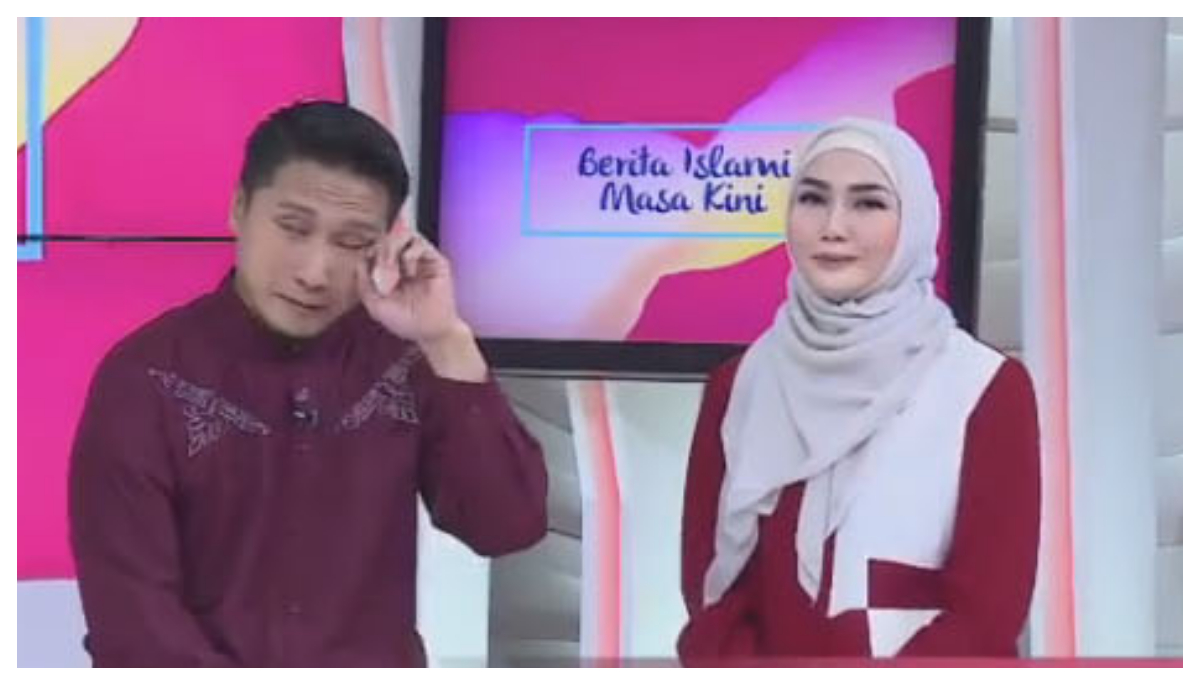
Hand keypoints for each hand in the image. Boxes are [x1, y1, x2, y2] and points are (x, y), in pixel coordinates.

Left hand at [357, 221, 486, 381]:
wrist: (429, 331)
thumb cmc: (404, 321)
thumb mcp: (374, 303)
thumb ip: (363, 282)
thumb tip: (361, 258)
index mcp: (390, 270)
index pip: (377, 248)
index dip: (370, 253)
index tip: (369, 269)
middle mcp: (405, 262)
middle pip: (388, 238)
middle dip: (380, 251)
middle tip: (382, 269)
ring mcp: (421, 260)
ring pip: (403, 234)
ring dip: (392, 248)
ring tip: (392, 267)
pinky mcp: (435, 260)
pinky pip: (419, 243)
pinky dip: (409, 254)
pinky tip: (410, 272)